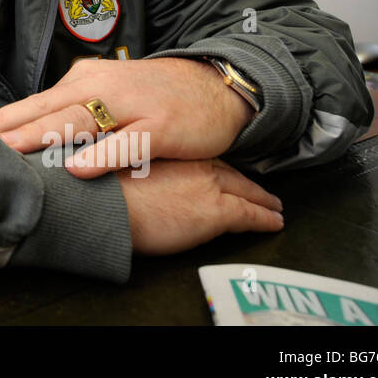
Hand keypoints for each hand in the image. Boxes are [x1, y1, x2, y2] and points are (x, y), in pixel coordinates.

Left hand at [0, 57, 254, 177]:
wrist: (217, 85)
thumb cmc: (155, 96)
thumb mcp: (109, 97)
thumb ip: (73, 112)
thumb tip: (30, 134)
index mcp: (84, 82)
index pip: (34, 102)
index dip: (1, 119)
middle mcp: (101, 89)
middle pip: (46, 109)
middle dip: (8, 127)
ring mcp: (131, 106)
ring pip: (79, 121)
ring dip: (41, 136)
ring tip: (9, 151)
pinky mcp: (161, 126)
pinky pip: (127, 143)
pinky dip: (101, 155)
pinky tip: (77, 168)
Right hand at [117, 158, 282, 254]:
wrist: (104, 202)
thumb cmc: (101, 189)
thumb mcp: (116, 168)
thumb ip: (135, 171)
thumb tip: (131, 178)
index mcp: (173, 155)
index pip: (204, 161)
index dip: (216, 168)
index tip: (222, 173)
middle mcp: (195, 166)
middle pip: (227, 174)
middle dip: (243, 182)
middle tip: (258, 190)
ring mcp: (209, 187)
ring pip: (244, 191)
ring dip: (260, 198)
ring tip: (273, 206)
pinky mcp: (218, 211)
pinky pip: (251, 215)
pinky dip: (266, 219)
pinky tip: (275, 222)